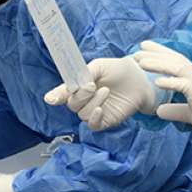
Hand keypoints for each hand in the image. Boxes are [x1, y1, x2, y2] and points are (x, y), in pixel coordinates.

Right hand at [43, 56, 157, 130]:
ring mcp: (94, 110)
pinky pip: (93, 125)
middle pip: (72, 104)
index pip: (63, 93)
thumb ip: (85, 74)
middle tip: (92, 85)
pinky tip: (100, 109)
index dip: (56, 96)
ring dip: (93, 102)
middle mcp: (84, 100)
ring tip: (106, 91)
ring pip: (82, 114)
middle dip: (80, 95)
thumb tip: (74, 84)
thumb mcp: (100, 66)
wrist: (140, 79)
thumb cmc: (119, 70)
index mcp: (79, 85)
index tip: (51, 99)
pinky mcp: (105, 120)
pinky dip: (94, 118)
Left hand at [134, 40, 191, 169]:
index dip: (161, 53)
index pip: (177, 61)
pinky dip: (171, 82)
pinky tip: (157, 81)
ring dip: (159, 64)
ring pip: (179, 68)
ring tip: (141, 62)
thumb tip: (159, 111)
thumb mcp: (191, 114)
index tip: (145, 48)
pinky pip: (185, 85)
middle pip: (176, 60)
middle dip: (156, 53)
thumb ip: (176, 110)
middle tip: (138, 49)